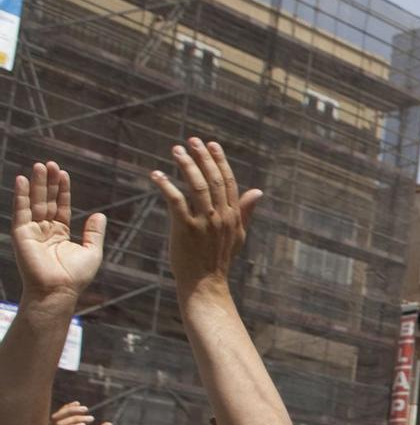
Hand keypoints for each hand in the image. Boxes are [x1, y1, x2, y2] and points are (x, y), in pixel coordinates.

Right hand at [11, 161, 104, 301]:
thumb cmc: (75, 276)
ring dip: (37, 184)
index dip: (62, 190)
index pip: (61, 206)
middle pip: (47, 201)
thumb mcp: (92, 251)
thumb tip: (100, 214)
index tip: (64, 173)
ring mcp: (32, 231)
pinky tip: (23, 180)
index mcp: (60, 233)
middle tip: (50, 163)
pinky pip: (21, 211)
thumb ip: (95, 232)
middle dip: (49, 182)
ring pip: (35, 202)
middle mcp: (45, 230)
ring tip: (39, 165)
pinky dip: (22, 195)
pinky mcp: (21, 234)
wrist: (59, 290)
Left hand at [151, 138, 262, 290]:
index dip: (220, 161)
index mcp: (233, 216)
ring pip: (196, 186)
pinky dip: (166, 185)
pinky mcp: (185, 228)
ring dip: (186, 165)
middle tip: (191, 140)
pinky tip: (156, 174)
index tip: (211, 144)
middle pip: (214, 179)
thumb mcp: (237, 235)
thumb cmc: (218, 259)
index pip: (228, 182)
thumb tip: (257, 192)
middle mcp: (221, 216)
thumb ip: (245, 212)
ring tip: (175, 150)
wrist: (205, 283)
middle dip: (203, 157)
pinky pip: (176, 200)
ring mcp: (204, 222)